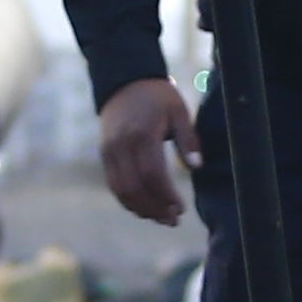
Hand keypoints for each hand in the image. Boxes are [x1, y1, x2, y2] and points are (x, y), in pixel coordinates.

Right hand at [97, 76, 198, 225]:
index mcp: (142, 134)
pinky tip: (146, 207)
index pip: (152, 174)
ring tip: (161, 218)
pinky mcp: (104, 154)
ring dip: (141, 209)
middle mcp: (121, 145)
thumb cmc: (158, 97)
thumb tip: (196, 167)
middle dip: (154, 209)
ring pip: (121, 190)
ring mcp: (109, 151)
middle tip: (173, 220)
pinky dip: (129, 200)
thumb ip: (188, 139)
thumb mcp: (178, 111)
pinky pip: (114, 184)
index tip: (181, 208)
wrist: (124, 81)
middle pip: (134, 188)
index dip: (166, 196)